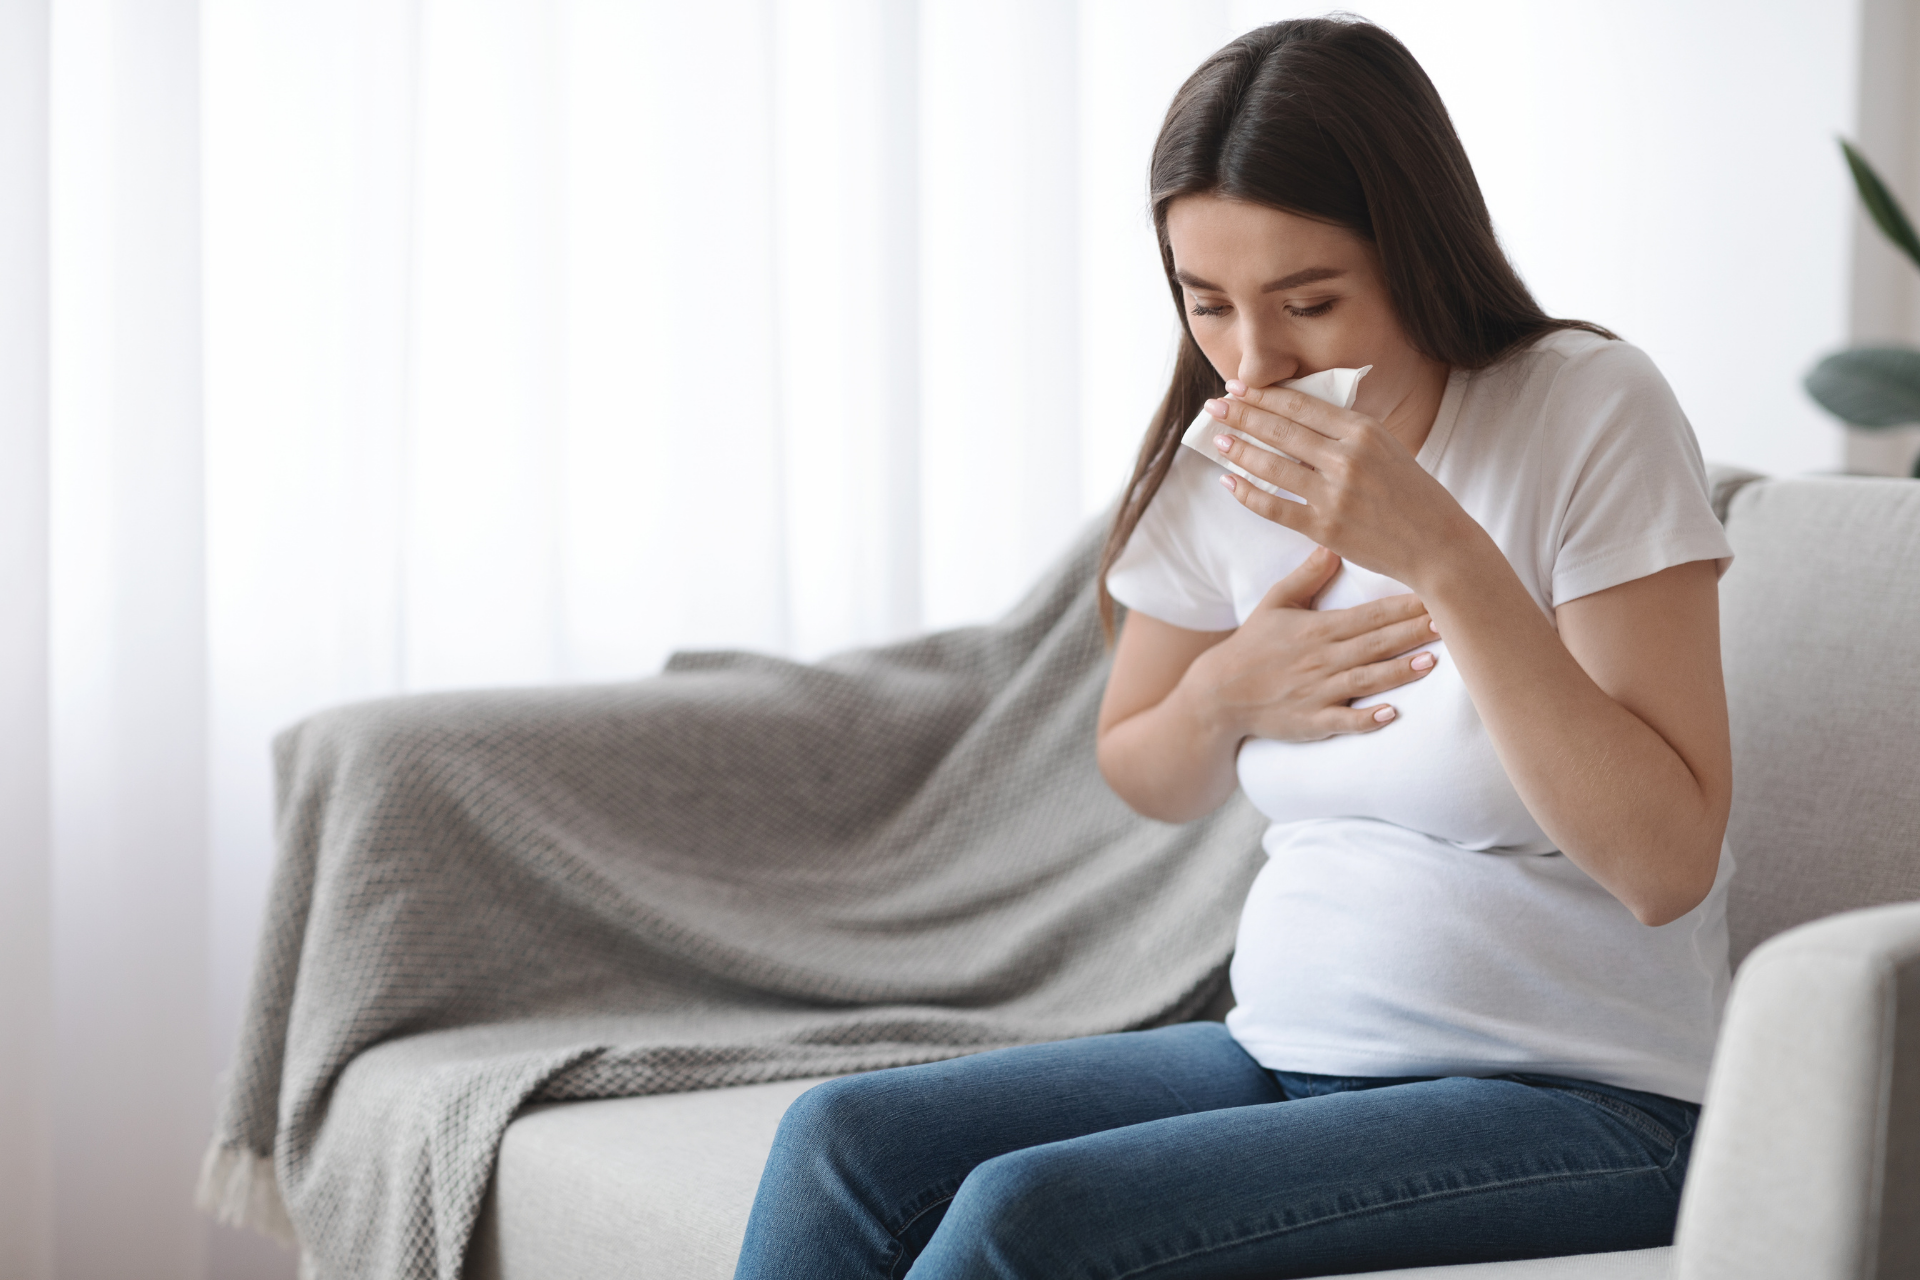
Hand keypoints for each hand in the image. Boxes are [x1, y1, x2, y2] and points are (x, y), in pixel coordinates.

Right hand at [1188, 546, 1439, 741]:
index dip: (1403, 606)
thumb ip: (1306, 576)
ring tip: (1431, 662)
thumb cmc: (1253, 645)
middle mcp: (1321, 659)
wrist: (1219, 693)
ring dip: (1398, 672)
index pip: (1368, 615)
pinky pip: (1342, 722)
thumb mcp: (1274, 603)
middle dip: (1413, 633)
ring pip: (1365, 680)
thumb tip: (1333, 546)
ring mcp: (1317, 692)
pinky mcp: (1311, 722)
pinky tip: (1391, 715)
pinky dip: (1365, 720)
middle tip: (1450, 623)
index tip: (1434, 595)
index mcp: (1317, 629)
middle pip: (1375, 644)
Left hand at [1203, 380, 1471, 586]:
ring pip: (1271, 466)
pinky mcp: (1324, 527)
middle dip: (1241, 415)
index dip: (1264, 395)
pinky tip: (1228, 483)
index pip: (1301, 406)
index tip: (1237, 386)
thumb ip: (1348, 434)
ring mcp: (1334, 494)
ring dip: (1238, 450)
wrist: (1439, 545)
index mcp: (1364, 431)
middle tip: (1213, 406)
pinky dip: (1247, 494)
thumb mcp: (1388, 449)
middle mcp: (1347, 458)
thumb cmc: (1414, 496)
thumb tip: (1299, 419)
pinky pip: (1274, 507)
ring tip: (1217, 440)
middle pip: (1280, 430)